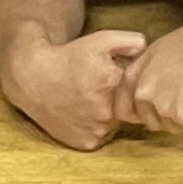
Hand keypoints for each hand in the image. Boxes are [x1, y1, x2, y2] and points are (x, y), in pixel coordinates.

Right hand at [10, 28, 146, 150]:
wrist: (34, 79)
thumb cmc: (69, 57)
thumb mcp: (100, 40)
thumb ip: (130, 42)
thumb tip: (147, 51)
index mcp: (113, 83)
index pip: (139, 89)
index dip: (130, 84)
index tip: (117, 78)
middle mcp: (106, 111)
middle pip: (129, 109)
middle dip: (121, 100)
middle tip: (101, 89)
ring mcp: (96, 130)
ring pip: (115, 124)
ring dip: (108, 114)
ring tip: (90, 100)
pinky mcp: (86, 143)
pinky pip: (100, 136)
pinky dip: (95, 127)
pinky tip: (82, 113)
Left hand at [118, 19, 182, 136]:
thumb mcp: (154, 54)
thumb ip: (141, 77)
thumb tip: (139, 97)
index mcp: (133, 78)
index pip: (124, 111)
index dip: (143, 112)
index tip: (158, 105)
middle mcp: (143, 94)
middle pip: (153, 123)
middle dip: (170, 114)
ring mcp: (163, 106)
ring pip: (174, 128)